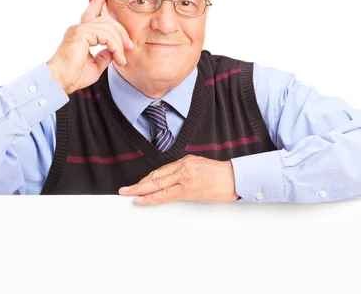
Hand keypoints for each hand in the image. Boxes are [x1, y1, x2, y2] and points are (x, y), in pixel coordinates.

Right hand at [46, 0, 133, 94]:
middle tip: (130, 45)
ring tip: (122, 58)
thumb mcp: (96, 65)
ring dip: (119, 43)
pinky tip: (117, 58)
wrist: (61, 82)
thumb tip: (113, 51)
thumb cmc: (74, 76)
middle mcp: (79, 28)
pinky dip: (115, 46)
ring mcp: (79, 29)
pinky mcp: (81, 33)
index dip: (98, 1)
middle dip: (121, 30)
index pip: (91, 13)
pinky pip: (106, 35)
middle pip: (105, 19)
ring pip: (108, 27)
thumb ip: (104, 55)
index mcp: (81, 33)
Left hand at [118, 155, 240, 205]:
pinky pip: (165, 194)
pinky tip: (142, 199)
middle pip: (155, 176)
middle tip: (124, 190)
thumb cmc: (222, 177)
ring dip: (140, 190)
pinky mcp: (188, 188)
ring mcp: (184, 177)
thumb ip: (186, 174)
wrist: (236, 178)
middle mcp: (182, 167)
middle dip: (138, 184)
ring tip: (127, 194)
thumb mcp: (201, 169)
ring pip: (157, 184)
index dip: (147, 179)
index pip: (161, 171)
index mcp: (185, 161)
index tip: (138, 185)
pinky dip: (151, 197)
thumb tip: (174, 183)